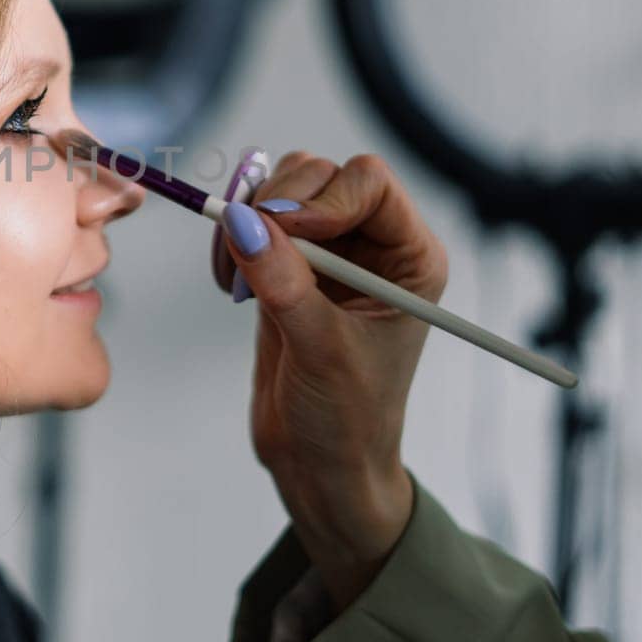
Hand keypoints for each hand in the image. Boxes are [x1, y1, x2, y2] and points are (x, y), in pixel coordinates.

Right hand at [214, 151, 448, 612]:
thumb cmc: (348, 419)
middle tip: (248, 251)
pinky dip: (233, 238)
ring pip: (283, 190)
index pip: (369, 183)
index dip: (322, 197)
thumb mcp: (321, 350)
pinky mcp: (289, 266)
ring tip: (237, 276)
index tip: (281, 229)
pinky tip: (231, 283)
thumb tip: (243, 222)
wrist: (322, 465)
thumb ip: (284, 282)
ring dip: (249, 218)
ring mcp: (330, 253)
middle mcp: (375, 245)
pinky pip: (255, 221)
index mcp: (410, 258)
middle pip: (320, 177)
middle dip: (277, 204)